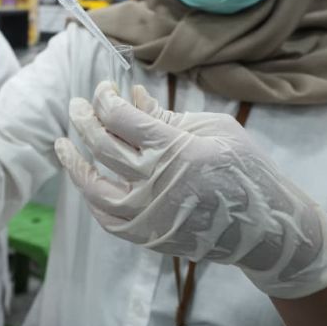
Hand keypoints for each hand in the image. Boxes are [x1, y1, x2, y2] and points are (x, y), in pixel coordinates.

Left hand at [54, 81, 326, 298]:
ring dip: (74, 161)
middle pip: (102, 146)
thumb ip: (165, 115)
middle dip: (84, 119)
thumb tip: (129, 95)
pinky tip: (85, 178)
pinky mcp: (148, 236)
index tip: (104, 89)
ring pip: (95, 185)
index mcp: (175, 149)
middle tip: (76, 105)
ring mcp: (149, 214)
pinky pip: (106, 217)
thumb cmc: (245, 168)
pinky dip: (91, 196)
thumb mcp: (214, 129)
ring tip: (62, 142)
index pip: (121, 118)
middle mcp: (156, 183)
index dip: (105, 99)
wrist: (265, 227)